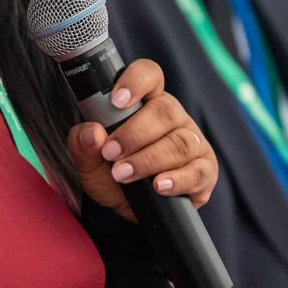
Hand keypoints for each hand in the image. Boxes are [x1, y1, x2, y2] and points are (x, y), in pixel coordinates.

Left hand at [65, 59, 216, 222]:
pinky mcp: (204, 172)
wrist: (128, 211)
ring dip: (148, 159)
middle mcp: (174, 118)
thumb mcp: (88, 161)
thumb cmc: (111, 174)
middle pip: (164, 111)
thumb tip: (91, 133)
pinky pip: (197, 171)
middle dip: (134, 133)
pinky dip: (176, 179)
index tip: (117, 100)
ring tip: (122, 174)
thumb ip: (83, 144)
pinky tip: (158, 186)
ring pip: (180, 142)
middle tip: (110, 153)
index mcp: (146, 103)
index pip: (149, 76)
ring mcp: (194, 144)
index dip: (135, 81)